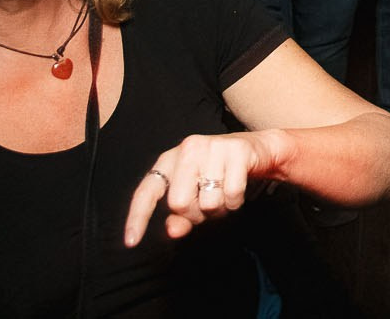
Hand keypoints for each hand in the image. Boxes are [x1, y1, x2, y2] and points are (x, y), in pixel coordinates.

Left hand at [125, 130, 284, 245]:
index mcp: (171, 159)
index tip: (131, 241)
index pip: (147, 190)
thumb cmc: (220, 174)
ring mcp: (213, 147)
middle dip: (195, 214)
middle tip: (206, 206)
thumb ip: (180, 216)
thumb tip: (173, 231)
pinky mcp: (237, 151)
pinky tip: (237, 191)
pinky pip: (231, 194)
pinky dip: (235, 202)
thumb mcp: (196, 193)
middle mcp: (188, 149)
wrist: (258, 149)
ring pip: (207, 202)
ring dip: (218, 209)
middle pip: (179, 202)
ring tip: (223, 195)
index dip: (137, 217)